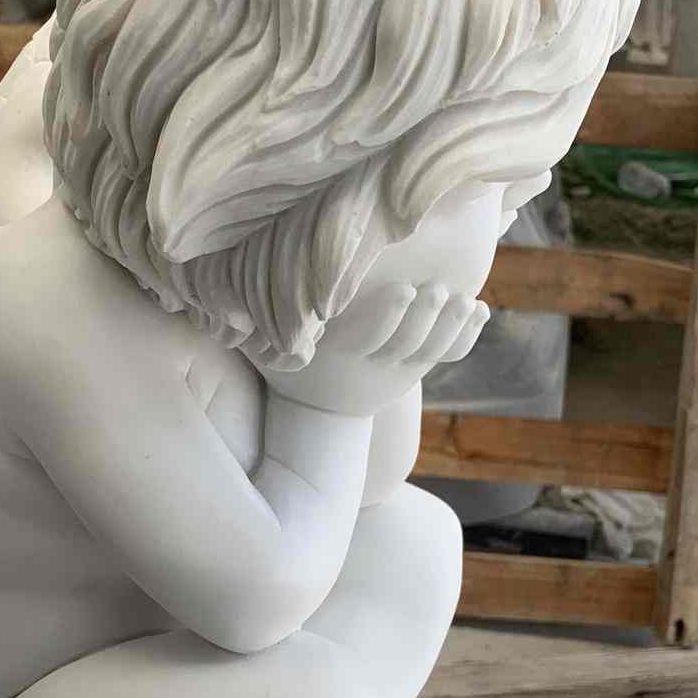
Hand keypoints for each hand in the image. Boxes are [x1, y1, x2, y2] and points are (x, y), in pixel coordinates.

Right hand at [258, 280, 488, 416]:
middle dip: (426, 317)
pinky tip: (479, 310)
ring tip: (465, 300)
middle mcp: (373, 364)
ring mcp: (399, 367)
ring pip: (432, 350)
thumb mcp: (263, 346)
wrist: (319, 409)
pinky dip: (466, 336)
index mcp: (340, 353)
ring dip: (450, 325)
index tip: (403, 289)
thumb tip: (217, 296)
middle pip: (406, 343)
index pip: (367, 336)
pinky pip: (448, 354)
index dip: (387, 315)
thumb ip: (247, 321)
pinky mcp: (417, 366)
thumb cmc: (288, 362)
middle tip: (441, 290)